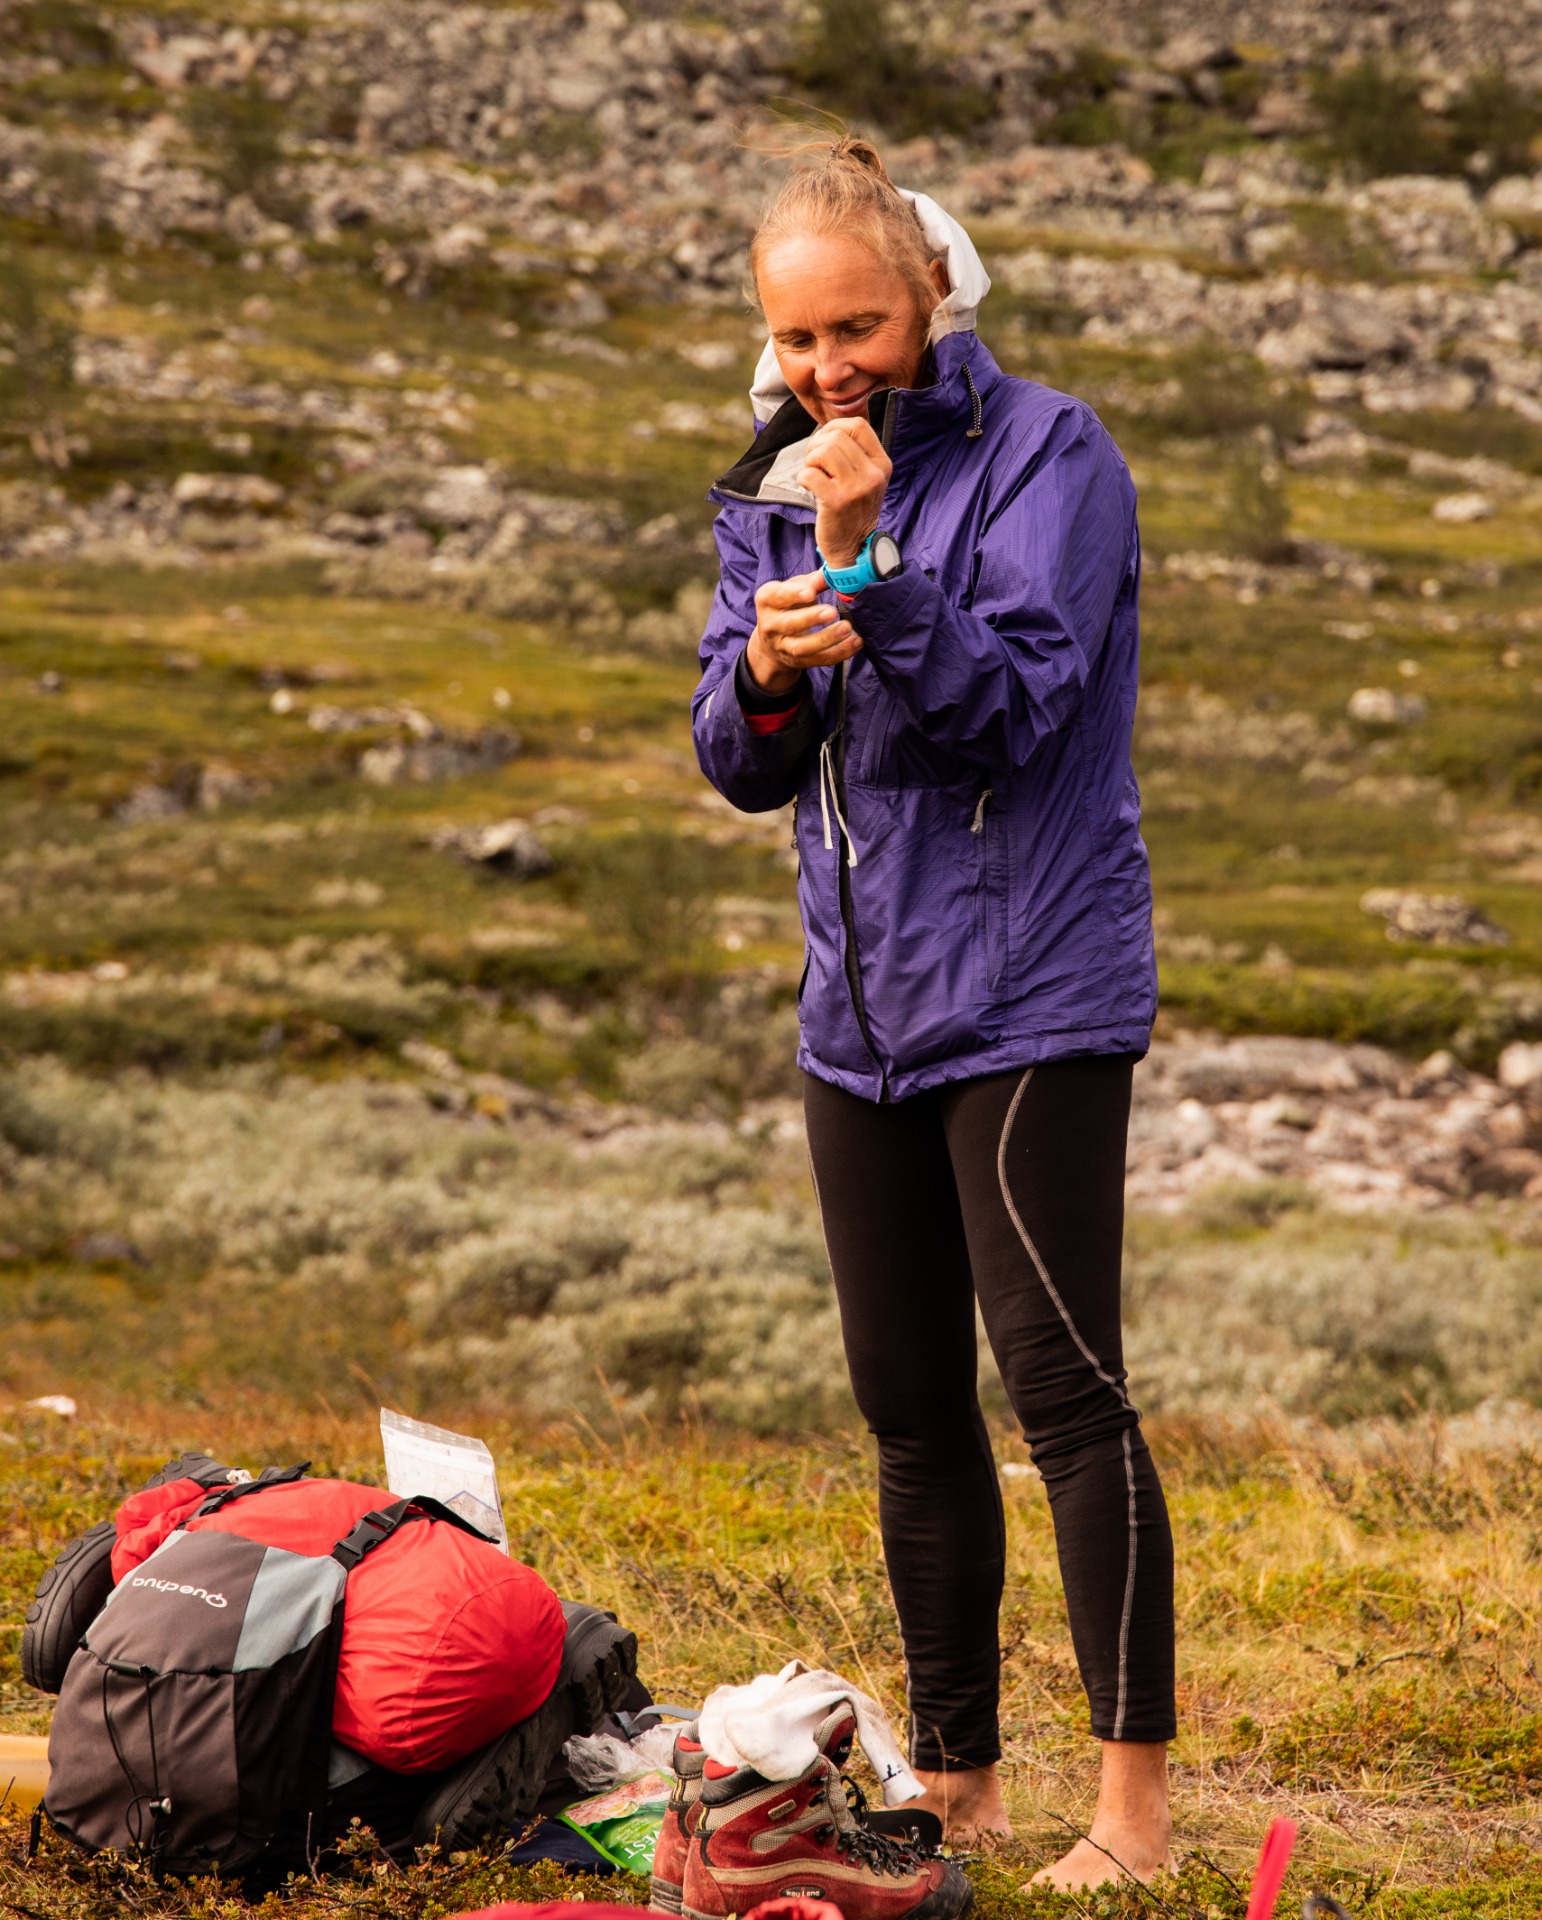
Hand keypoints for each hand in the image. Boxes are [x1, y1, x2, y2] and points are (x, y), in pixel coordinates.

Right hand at [745, 568, 861, 695]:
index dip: (793, 594)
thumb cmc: (788, 605)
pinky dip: (839, 652)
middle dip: (811, 618)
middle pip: (789, 624)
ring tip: (847, 628)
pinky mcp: (798, 662)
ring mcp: (783, 647)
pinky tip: (855, 642)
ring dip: (826, 639)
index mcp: (767, 600)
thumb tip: (829, 573)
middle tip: (832, 612)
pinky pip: (819, 660)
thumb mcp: (795, 588)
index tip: (811, 592)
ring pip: (802, 647)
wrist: (774, 639)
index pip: (776, 596)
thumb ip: (811, 581)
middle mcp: (770, 625)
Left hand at [798, 418, 891, 568]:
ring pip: (824, 451)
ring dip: (810, 460)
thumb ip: (855, 453)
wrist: (854, 547)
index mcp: (882, 464)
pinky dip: (803, 477)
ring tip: (813, 474)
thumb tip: (829, 429)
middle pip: (837, 436)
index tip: (824, 442)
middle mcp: (873, 474)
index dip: (835, 427)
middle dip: (816, 445)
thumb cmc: (853, 509)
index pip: (858, 426)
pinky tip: (809, 487)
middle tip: (814, 463)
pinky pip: (810, 473)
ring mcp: (856, 488)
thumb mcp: (866, 478)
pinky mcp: (837, 502)